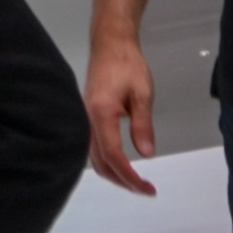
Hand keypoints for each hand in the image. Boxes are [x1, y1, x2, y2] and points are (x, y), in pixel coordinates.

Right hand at [83, 41, 158, 193]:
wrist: (110, 42)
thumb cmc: (127, 64)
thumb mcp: (142, 93)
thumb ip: (142, 124)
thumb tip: (146, 155)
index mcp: (101, 114)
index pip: (113, 155)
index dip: (130, 176)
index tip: (147, 188)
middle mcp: (87, 120)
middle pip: (100, 163)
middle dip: (122, 181)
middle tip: (146, 189)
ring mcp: (85, 119)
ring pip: (95, 158)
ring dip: (115, 173)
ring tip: (136, 181)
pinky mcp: (87, 117)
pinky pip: (94, 148)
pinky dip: (108, 162)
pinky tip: (122, 163)